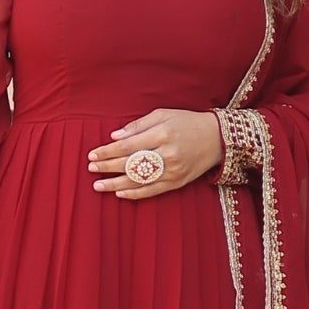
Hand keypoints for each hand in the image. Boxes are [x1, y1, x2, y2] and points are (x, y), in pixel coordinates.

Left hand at [88, 109, 223, 198]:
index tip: (92, 154)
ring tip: (98, 185)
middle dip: (108, 167)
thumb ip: (139, 125)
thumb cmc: (187, 122)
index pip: (128, 146)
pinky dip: (135, 194)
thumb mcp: (164, 114)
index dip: (108, 151)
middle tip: (91, 168)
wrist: (217, 138)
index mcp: (162, 134)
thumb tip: (115, 136)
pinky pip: (153, 191)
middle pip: (131, 164)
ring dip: (116, 184)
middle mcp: (167, 154)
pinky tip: (120, 194)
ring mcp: (173, 171)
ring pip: (139, 181)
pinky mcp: (177, 182)